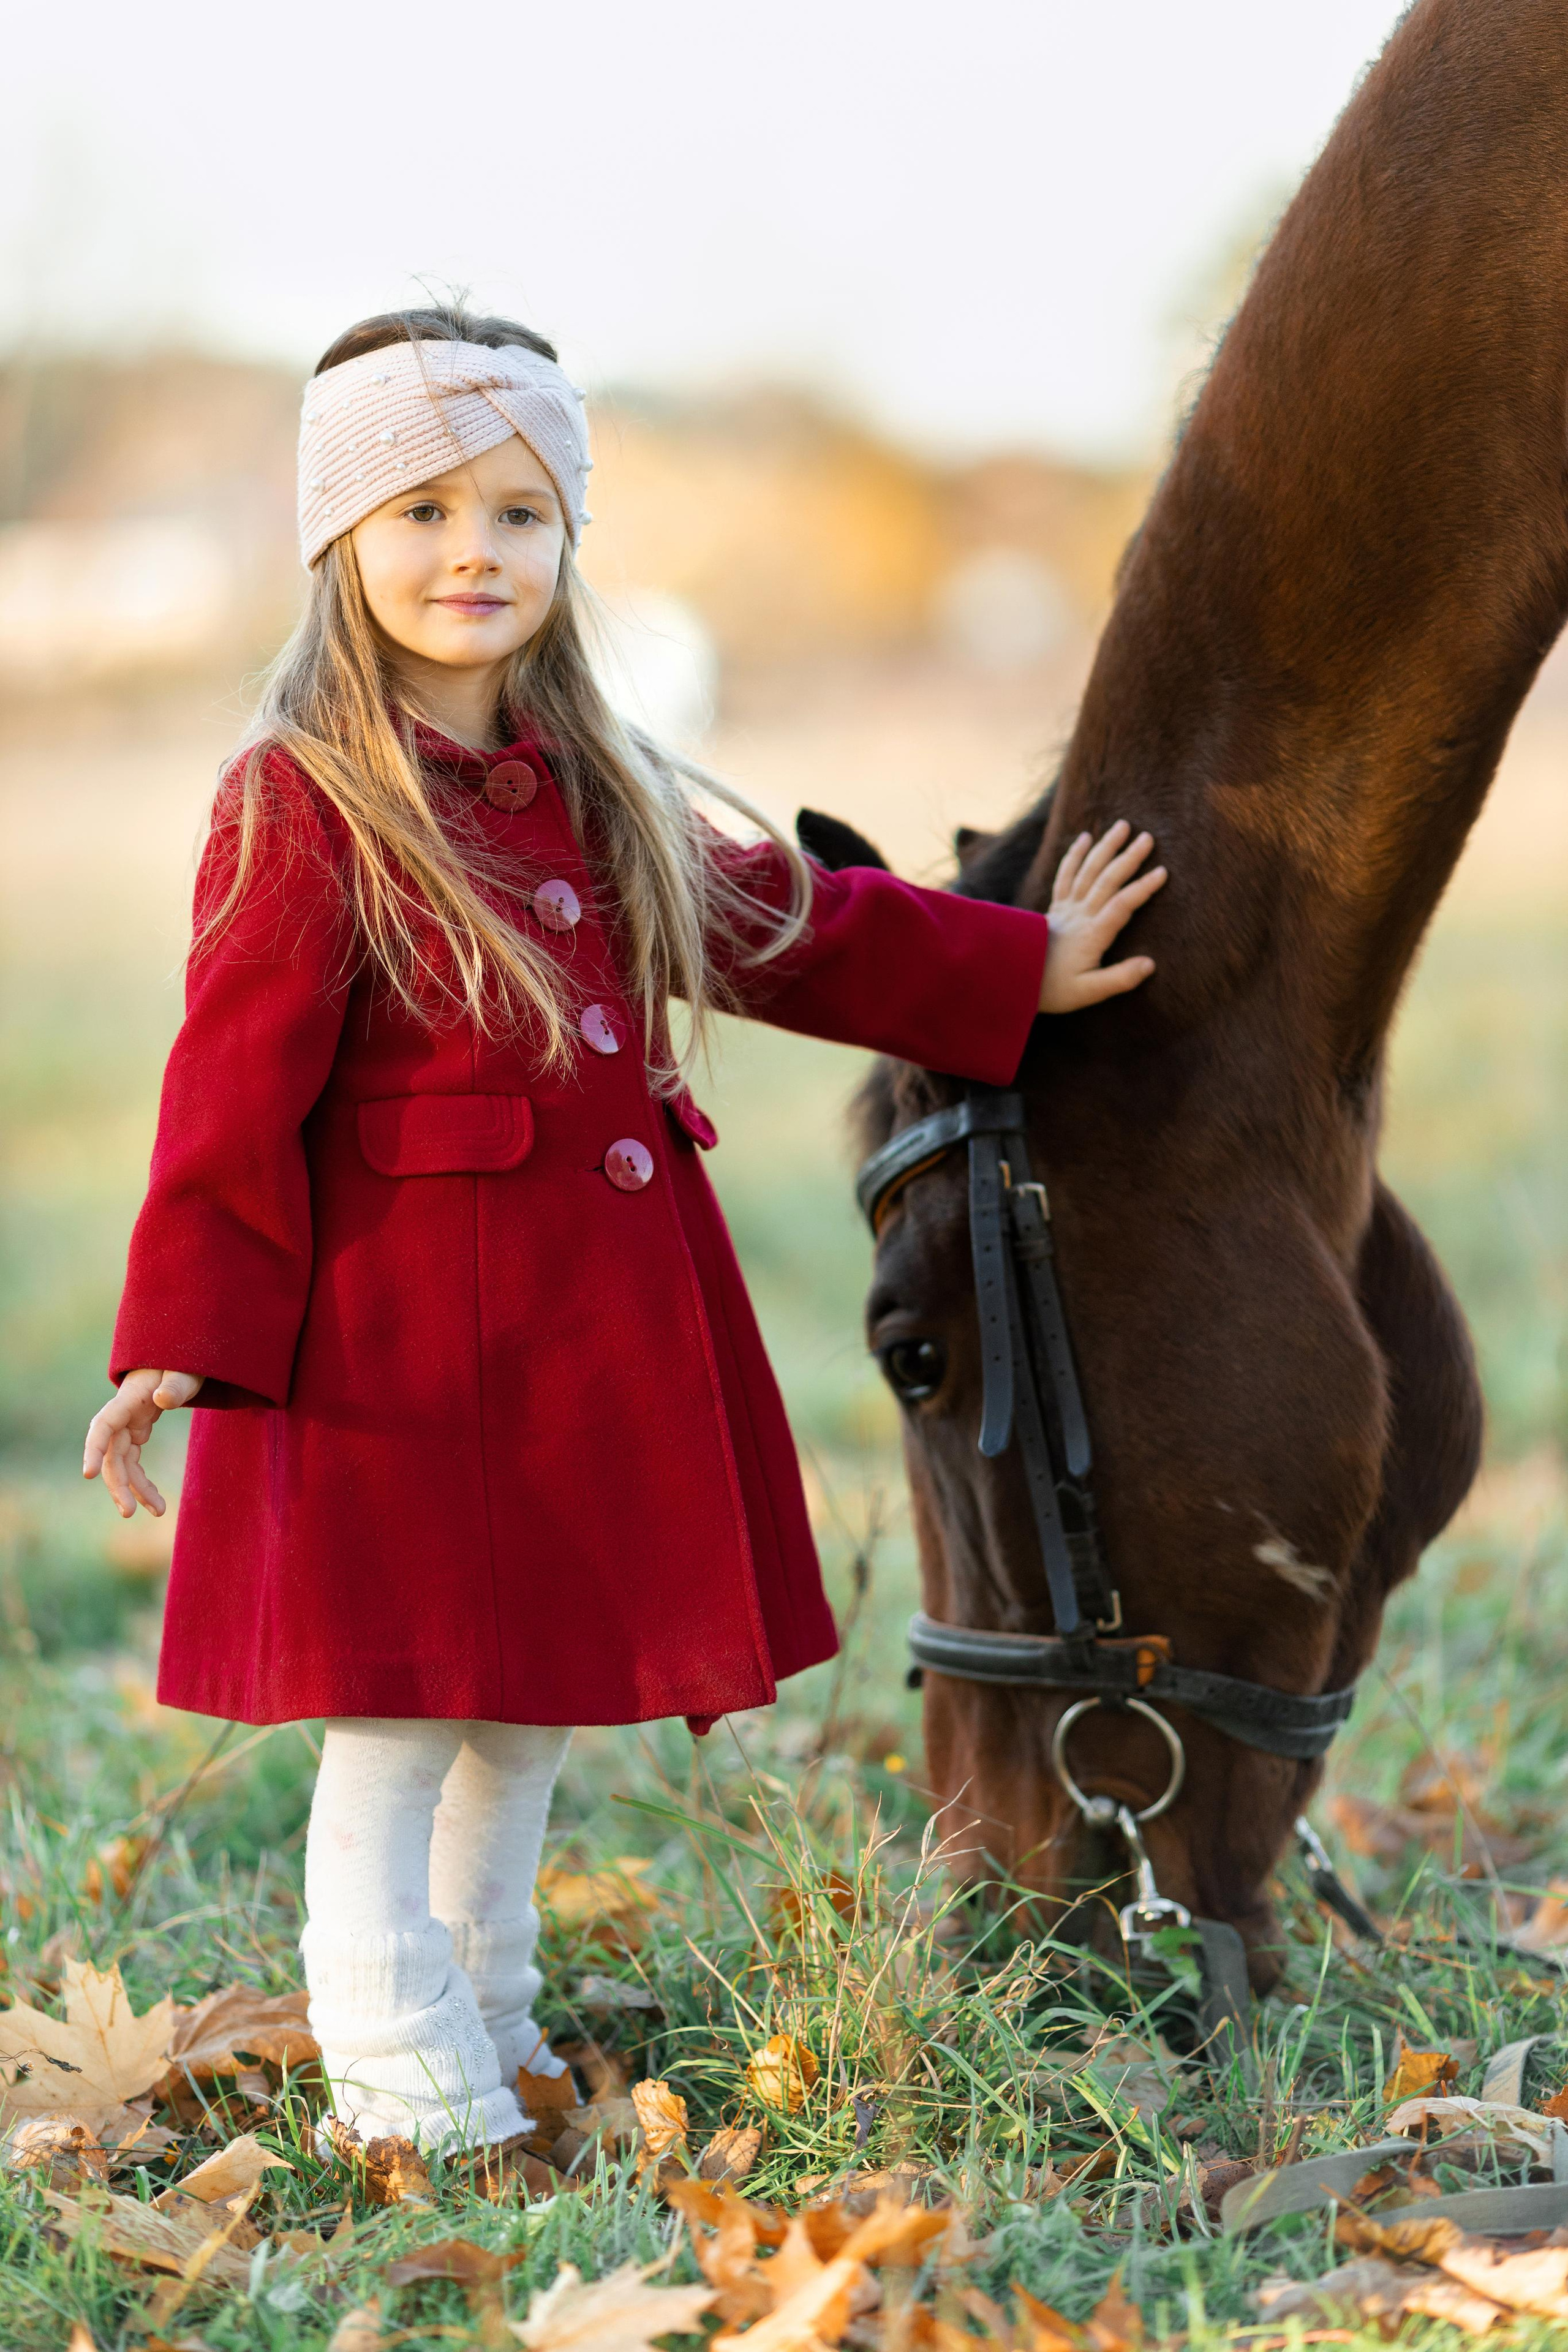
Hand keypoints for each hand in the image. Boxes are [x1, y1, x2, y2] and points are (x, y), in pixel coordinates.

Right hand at [83, 1368, 204, 1518]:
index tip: (88, 1474)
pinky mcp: (137, 1429)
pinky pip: (133, 1461)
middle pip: (111, 1453)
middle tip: (128, 1513)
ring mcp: (129, 1422)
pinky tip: (155, 1502)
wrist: (180, 1356)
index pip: (104, 1424)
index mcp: (129, 1397)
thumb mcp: (187, 1370)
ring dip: (134, 1490)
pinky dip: (142, 1482)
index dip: (94, 1449)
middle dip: (117, 1484)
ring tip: (158, 1512)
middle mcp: (123, 1412)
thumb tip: (162, 1400)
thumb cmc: (185, 1360)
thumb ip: (176, 1384)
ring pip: (121, 1463)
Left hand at [1039, 819, 1167, 1013]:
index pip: (1121, 906)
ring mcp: (1065, 908)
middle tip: (1148, 838)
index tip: (1162, 872)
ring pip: (1087, 871)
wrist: (1013, 980)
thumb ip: (1119, 978)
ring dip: (1105, 847)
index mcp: (1091, 935)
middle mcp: (1078, 916)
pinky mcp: (1055, 907)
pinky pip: (1064, 876)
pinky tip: (1085, 838)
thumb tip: (1150, 964)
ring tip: (1123, 826)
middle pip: (1106, 880)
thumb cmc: (1053, 990)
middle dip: (1128, 858)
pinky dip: (1074, 855)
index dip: (1142, 888)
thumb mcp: (1088, 992)